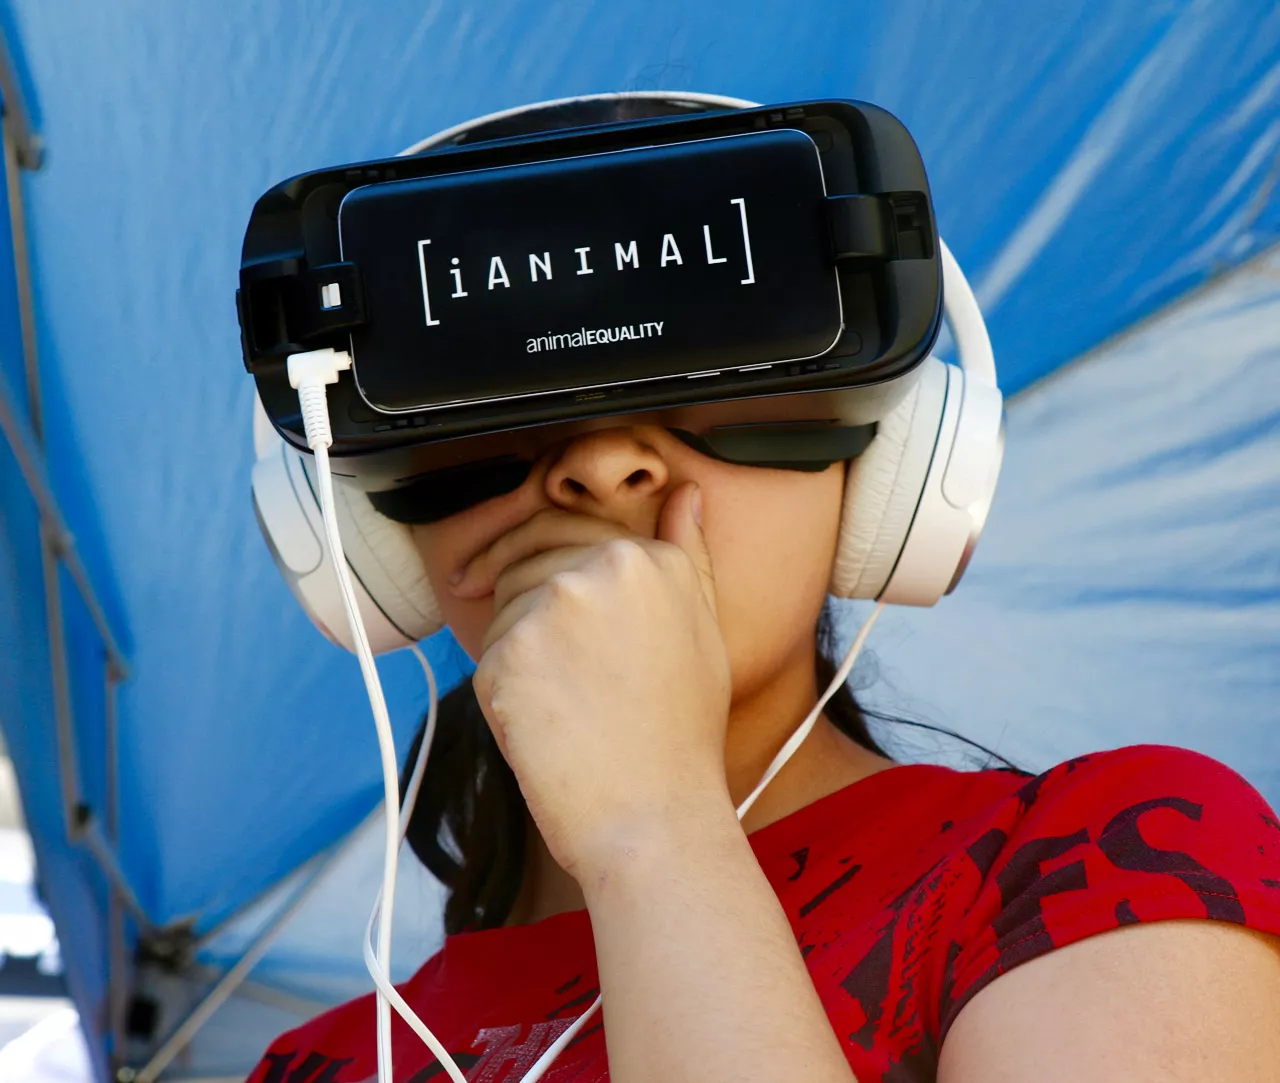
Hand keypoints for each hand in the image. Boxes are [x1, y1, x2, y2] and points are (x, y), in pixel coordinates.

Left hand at [459, 483, 732, 883]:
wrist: (653, 817)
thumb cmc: (682, 733)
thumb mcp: (702, 629)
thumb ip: (685, 552)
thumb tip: (684, 492)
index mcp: (646, 558)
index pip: (566, 529)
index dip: (542, 560)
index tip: (523, 585)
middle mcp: (597, 570)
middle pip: (525, 561)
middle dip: (524, 603)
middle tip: (547, 665)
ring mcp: (549, 609)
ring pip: (502, 611)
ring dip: (517, 651)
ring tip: (564, 706)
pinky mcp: (506, 655)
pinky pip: (487, 659)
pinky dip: (505, 695)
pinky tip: (547, 728)